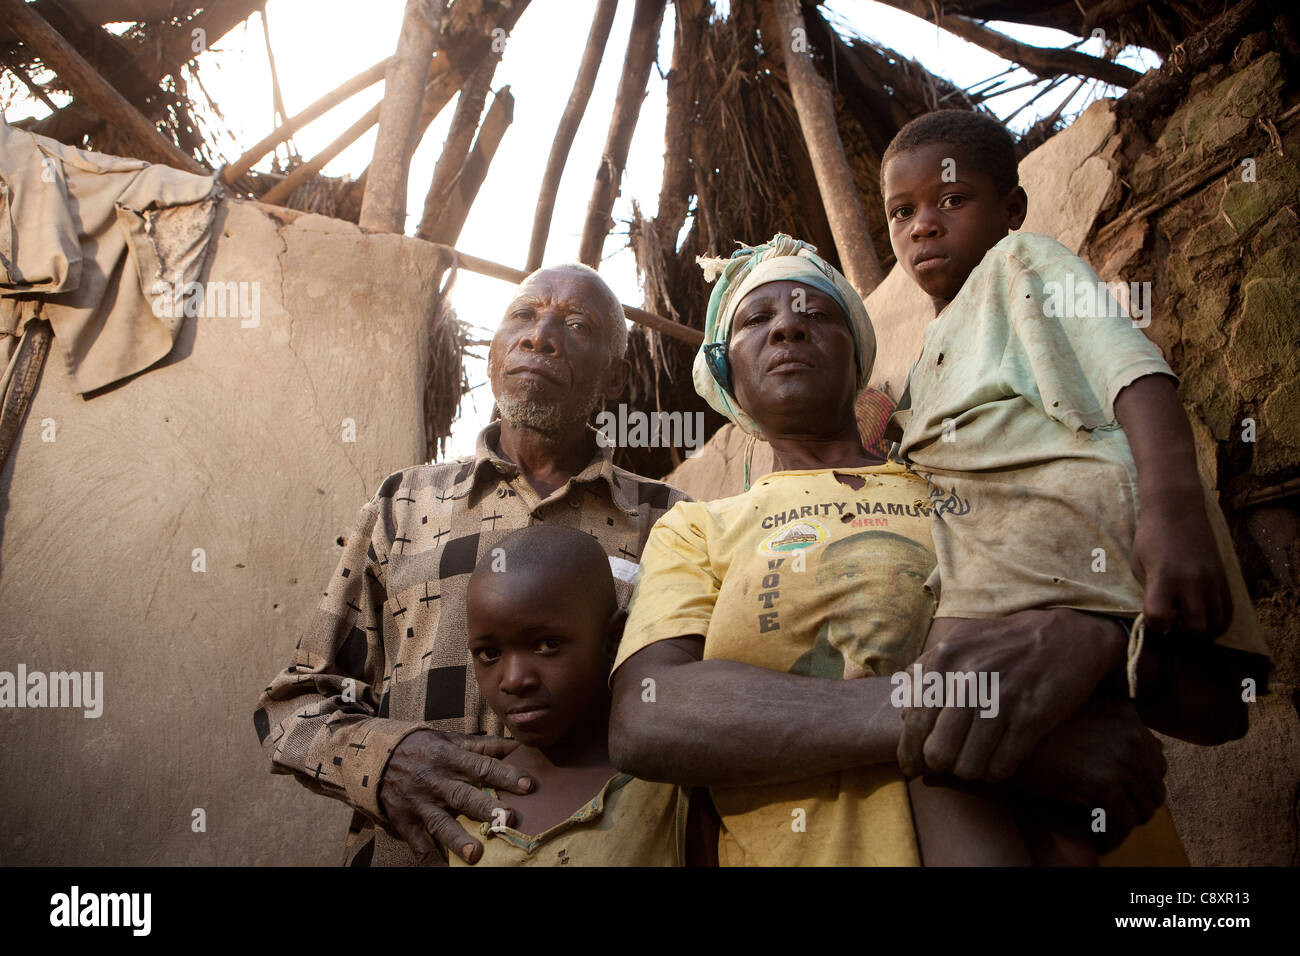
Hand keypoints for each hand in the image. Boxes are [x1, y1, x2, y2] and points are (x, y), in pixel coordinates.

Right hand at [379, 730, 529, 864]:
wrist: (377, 756)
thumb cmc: (425, 748)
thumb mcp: (452, 740)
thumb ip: (484, 745)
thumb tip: (517, 746)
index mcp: (450, 757)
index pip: (482, 766)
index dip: (505, 775)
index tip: (528, 785)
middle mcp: (435, 780)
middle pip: (463, 795)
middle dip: (485, 808)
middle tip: (508, 818)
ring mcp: (419, 803)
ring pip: (440, 822)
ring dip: (457, 838)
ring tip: (475, 855)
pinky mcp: (405, 821)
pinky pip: (418, 844)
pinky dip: (430, 859)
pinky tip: (443, 869)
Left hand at [898, 609, 1127, 782]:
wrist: (1066, 635)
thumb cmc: (1004, 642)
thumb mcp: (959, 641)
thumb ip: (925, 672)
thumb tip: (902, 714)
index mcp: (944, 659)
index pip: (914, 722)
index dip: (909, 752)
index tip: (911, 766)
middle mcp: (969, 679)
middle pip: (938, 751)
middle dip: (936, 765)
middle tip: (941, 768)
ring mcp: (1002, 699)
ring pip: (968, 765)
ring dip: (968, 771)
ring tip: (971, 764)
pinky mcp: (1033, 718)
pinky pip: (1002, 766)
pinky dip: (995, 772)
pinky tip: (995, 763)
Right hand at [1011, 697, 1166, 851]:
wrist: (1001, 743)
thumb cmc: (1037, 734)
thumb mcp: (1081, 718)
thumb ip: (1115, 728)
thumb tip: (1157, 748)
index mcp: (1127, 714)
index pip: (1157, 761)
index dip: (1140, 784)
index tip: (1119, 795)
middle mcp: (1131, 733)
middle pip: (1155, 786)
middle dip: (1135, 805)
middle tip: (1111, 816)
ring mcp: (1120, 758)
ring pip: (1144, 808)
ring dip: (1124, 822)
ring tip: (1103, 828)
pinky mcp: (1105, 783)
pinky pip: (1124, 822)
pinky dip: (1112, 835)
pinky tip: (1096, 837)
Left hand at [1133, 500, 1231, 636]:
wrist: (1177, 509)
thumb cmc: (1150, 537)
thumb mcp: (1139, 564)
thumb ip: (1149, 592)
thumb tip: (1160, 617)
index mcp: (1163, 577)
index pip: (1159, 617)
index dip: (1155, 625)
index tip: (1154, 620)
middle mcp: (1190, 580)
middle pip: (1194, 628)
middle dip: (1182, 633)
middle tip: (1174, 623)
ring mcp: (1210, 579)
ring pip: (1215, 623)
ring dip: (1201, 627)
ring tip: (1188, 618)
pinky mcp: (1223, 576)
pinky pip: (1227, 610)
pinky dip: (1216, 618)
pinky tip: (1203, 611)